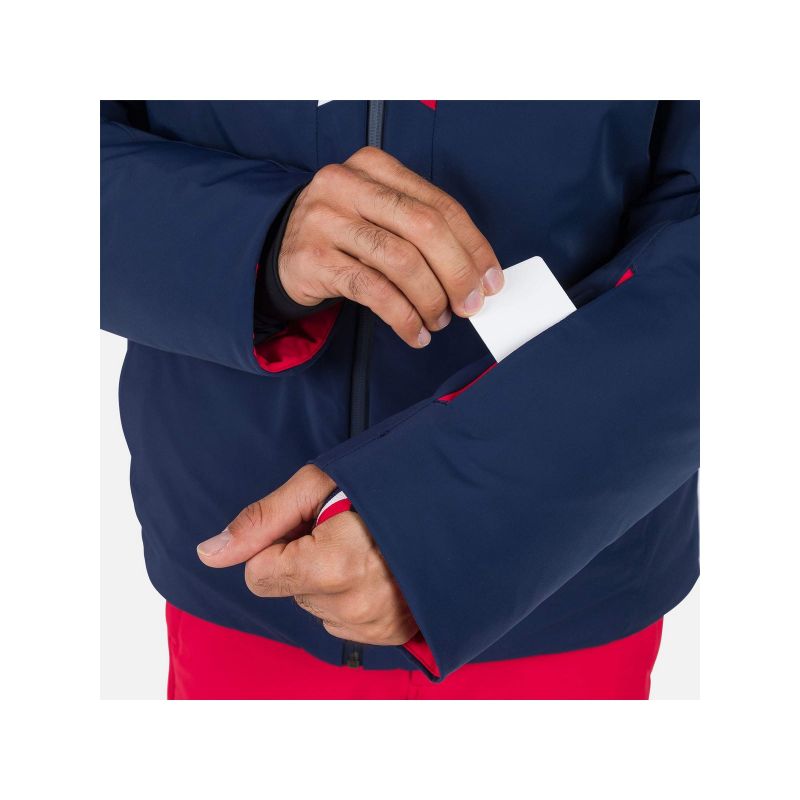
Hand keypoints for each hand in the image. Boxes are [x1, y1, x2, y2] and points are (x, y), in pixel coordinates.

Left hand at [196, 465, 417, 645]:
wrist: (457, 506)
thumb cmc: (388, 484)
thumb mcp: (318, 484)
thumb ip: (261, 521)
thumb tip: (209, 554)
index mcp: (332, 567)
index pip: (258, 575)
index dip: (279, 543)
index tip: (313, 523)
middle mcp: (354, 607)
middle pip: (288, 591)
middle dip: (306, 560)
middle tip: (347, 529)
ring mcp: (377, 626)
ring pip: (314, 607)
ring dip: (330, 579)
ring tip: (369, 546)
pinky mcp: (393, 635)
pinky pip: (343, 622)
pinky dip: (352, 596)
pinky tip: (380, 568)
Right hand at [278, 146, 503, 347]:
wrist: (284, 250)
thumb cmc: (347, 234)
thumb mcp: (382, 215)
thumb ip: (424, 231)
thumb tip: (477, 275)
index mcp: (375, 166)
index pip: (440, 205)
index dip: (473, 247)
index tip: (490, 281)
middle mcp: (348, 184)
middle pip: (424, 228)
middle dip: (457, 273)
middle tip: (469, 306)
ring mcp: (326, 219)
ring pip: (401, 261)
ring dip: (430, 299)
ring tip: (439, 320)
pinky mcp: (313, 258)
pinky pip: (373, 291)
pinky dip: (402, 318)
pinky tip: (415, 333)